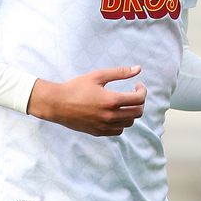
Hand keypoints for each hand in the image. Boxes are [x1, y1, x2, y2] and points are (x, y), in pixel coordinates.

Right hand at [27, 66, 146, 135]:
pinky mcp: (98, 132)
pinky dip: (121, 123)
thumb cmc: (76, 87)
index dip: (142, 91)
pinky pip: (118, 131)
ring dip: (131, 113)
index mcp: (112, 100)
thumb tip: (138, 69)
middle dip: (140, 102)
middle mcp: (110, 116)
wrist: (57, 104)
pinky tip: (115, 113)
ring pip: (129, 123)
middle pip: (138, 113)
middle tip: (133, 94)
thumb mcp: (98, 76)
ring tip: (124, 103)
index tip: (138, 86)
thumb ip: (120, 73)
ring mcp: (104, 126)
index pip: (139, 99)